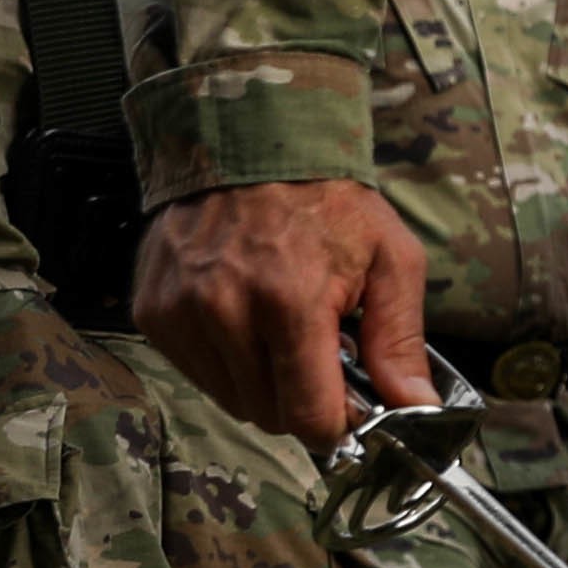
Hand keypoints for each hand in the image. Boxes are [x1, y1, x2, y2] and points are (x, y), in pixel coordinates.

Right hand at [133, 179, 439, 448]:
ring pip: (230, 399)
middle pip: (267, 414)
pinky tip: (244, 319)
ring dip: (262, 382)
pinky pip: (195, 371)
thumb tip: (414, 407)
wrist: (247, 144)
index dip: (335, 423)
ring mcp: (180, 313)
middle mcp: (224, 313)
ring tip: (280, 329)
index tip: (349, 406)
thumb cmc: (326, 201)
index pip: (306, 416)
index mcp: (289, 303)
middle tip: (319, 354)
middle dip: (301, 398)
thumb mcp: (390, 258)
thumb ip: (400, 339)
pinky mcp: (153, 311)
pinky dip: (225, 361)